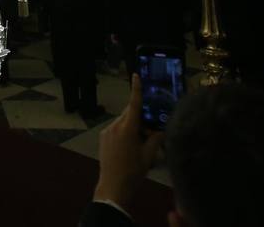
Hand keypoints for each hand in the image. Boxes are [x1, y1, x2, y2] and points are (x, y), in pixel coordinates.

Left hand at [92, 74, 163, 212]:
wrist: (113, 186)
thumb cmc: (133, 171)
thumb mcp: (149, 156)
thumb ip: (155, 139)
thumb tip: (160, 129)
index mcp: (128, 129)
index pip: (134, 105)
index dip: (136, 89)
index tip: (136, 75)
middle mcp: (115, 126)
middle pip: (129, 113)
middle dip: (140, 117)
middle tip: (150, 128)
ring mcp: (107, 131)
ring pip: (123, 121)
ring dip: (132, 126)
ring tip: (140, 142)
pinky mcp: (103, 137)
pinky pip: (116, 128)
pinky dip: (124, 131)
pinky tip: (129, 146)